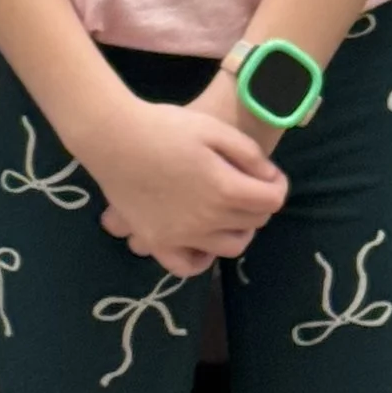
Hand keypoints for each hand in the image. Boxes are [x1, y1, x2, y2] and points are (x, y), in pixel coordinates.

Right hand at [88, 92, 286, 277]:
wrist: (113, 137)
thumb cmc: (164, 126)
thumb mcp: (213, 128)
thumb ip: (249, 154)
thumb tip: (269, 178)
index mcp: (224, 189)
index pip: (272, 201)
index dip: (278, 185)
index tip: (270, 175)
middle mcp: (208, 220)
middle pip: (254, 222)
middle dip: (260, 203)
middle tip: (250, 185)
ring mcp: (182, 236)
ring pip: (230, 247)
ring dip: (239, 229)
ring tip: (229, 209)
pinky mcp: (158, 243)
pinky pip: (188, 266)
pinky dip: (203, 258)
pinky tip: (203, 241)